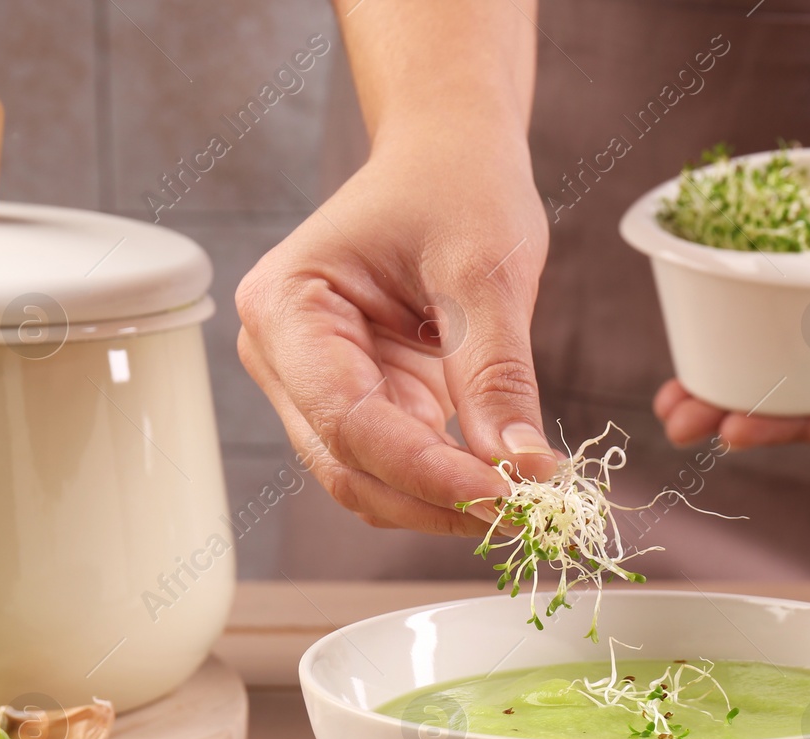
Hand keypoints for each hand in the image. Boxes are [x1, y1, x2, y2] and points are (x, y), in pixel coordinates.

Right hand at [236, 122, 552, 533]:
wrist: (450, 154)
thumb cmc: (457, 185)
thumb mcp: (486, 272)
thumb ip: (496, 374)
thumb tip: (521, 467)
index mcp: (287, 308)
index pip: (350, 421)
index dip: (429, 472)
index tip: (507, 496)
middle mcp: (282, 355)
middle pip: (350, 465)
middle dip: (437, 500)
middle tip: (528, 513)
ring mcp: (313, 385)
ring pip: (370, 481)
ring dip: (443, 503)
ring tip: (525, 501)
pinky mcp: (360, 400)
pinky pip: (397, 466)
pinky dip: (449, 484)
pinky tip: (505, 481)